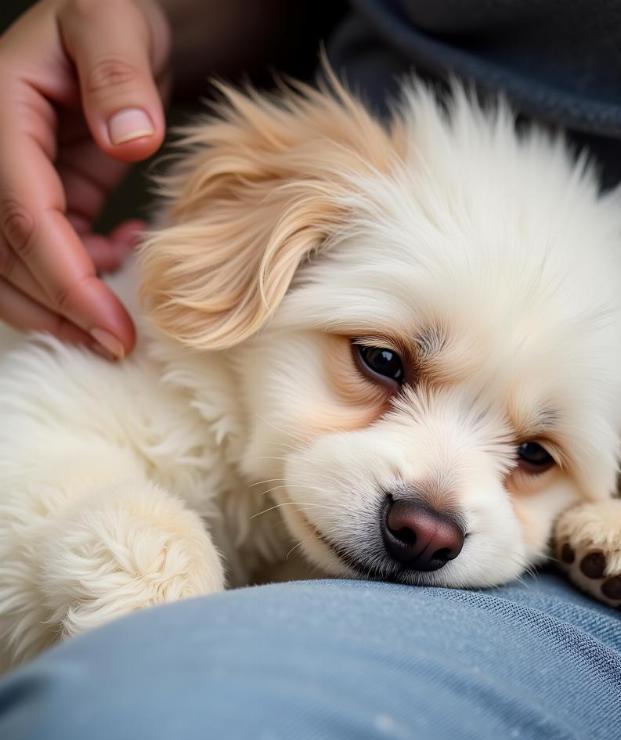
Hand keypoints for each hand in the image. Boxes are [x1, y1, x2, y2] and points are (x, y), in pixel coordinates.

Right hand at [0, 0, 170, 356]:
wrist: (113, 24)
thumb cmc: (109, 13)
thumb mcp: (113, 21)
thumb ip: (117, 73)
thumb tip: (131, 140)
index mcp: (1, 116)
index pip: (21, 216)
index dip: (65, 280)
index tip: (111, 328)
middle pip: (7, 254)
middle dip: (60, 309)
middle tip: (117, 348)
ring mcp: (15, 175)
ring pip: (17, 263)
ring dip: (66, 304)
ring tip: (121, 322)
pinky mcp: (43, 189)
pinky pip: (49, 247)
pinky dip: (85, 270)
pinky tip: (126, 255)